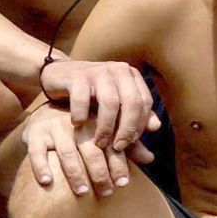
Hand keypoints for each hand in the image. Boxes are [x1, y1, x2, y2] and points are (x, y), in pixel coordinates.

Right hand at [20, 104, 151, 196]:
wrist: (49, 107)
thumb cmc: (85, 126)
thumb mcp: (106, 131)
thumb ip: (128, 145)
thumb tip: (151, 159)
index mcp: (98, 122)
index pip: (111, 145)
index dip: (119, 164)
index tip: (124, 183)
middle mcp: (77, 124)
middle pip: (91, 150)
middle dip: (100, 172)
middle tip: (107, 191)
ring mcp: (54, 128)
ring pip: (66, 153)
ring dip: (75, 174)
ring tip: (82, 192)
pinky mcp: (34, 133)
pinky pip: (36, 152)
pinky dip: (41, 166)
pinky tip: (47, 182)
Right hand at [40, 58, 160, 152]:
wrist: (59, 75)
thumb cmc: (92, 94)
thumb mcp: (115, 104)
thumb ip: (135, 116)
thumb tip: (157, 127)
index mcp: (132, 76)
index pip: (145, 102)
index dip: (139, 125)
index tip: (130, 143)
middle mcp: (119, 70)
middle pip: (132, 102)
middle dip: (127, 128)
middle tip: (118, 147)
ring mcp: (98, 71)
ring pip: (110, 102)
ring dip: (106, 127)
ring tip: (100, 143)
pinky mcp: (76, 76)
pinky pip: (82, 98)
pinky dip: (81, 115)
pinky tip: (78, 125)